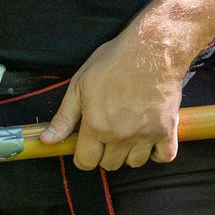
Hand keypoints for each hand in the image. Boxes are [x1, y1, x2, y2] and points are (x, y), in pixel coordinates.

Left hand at [41, 23, 186, 170]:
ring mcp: (145, 135)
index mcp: (96, 126)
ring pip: (135, 163)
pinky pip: (164, 157)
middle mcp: (120, 135)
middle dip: (105, 153)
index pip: (86, 162)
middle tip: (109, 133)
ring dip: (131, 153)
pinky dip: (158, 153)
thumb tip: (47, 141)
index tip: (89, 144)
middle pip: (109, 165)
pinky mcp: (167, 130)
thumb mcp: (80, 84)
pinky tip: (151, 139)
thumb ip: (64, 117)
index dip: (84, 156)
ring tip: (130, 133)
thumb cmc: (115, 62)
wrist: (153, 49)